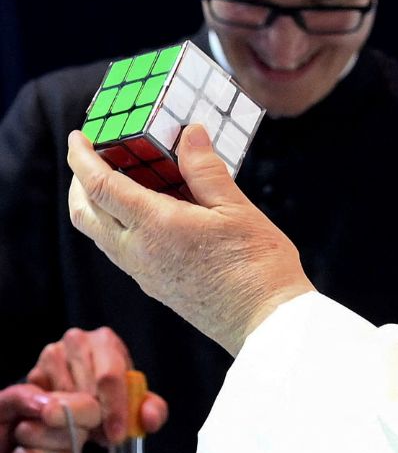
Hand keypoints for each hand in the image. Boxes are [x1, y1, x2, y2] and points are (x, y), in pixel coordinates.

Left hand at [1, 384, 98, 452]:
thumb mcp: (1, 406)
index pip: (91, 409)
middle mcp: (71, 440)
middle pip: (79, 437)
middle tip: (19, 435)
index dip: (75, 411)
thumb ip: (24, 396)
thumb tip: (50, 404)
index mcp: (63, 414)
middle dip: (39, 435)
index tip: (47, 415)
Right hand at [27, 327, 167, 444]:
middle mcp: (75, 340)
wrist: (79, 390)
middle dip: (97, 418)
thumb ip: (153, 410)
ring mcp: (50, 355)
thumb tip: (150, 419)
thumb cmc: (113, 392)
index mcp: (105, 340)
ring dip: (77, 420)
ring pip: (64, 398)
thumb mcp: (136, 401)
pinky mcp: (31, 375)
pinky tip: (69, 423)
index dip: (115, 409)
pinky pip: (44, 405)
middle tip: (103, 438)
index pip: (110, 377)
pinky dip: (58, 419)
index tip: (116, 435)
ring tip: (89, 429)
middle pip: (86, 388)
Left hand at [66, 125, 313, 355]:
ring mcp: (144, 273)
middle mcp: (139, 252)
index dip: (82, 158)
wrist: (265, 320)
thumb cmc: (257, 263)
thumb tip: (189, 133)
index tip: (76, 137)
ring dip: (95, 206)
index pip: (101, 185)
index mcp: (156, 225)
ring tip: (117, 182)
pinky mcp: (155, 286)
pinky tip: (146, 215)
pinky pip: (120, 251)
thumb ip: (205, 170)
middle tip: (90, 158)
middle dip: (78, 182)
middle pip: (85, 213)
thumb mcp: (236, 208)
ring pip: (99, 235)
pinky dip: (117, 225)